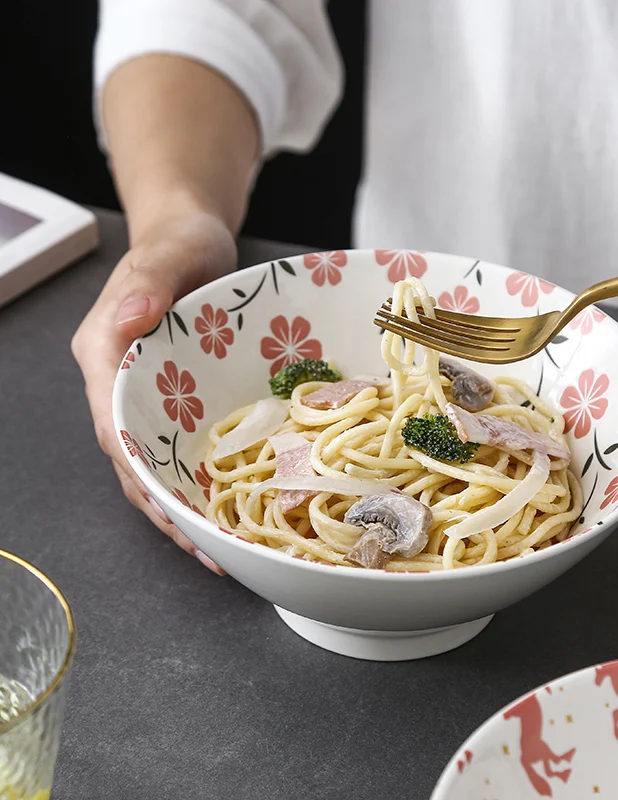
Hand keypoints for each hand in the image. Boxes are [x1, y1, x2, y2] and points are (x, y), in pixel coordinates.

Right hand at [71, 207, 236, 571]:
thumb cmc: (180, 242)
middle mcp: (118, 385)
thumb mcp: (171, 251)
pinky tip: (230, 505)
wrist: (192, 240)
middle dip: (166, 510)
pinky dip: (201, 479)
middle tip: (208, 552)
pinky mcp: (174, 400)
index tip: (173, 515)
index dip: (141, 476)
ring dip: (184, 507)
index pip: (113, 426)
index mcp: (105, 354)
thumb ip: (149, 280)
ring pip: (156, 463)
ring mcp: (146, 396)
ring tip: (221, 548)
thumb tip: (126, 319)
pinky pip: (181, 447)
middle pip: (133, 460)